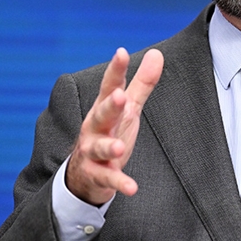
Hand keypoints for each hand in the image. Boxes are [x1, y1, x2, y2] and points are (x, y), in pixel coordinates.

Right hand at [66, 48, 163, 204]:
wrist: (84, 173)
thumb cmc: (109, 132)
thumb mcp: (128, 108)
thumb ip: (142, 83)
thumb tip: (156, 53)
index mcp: (103, 108)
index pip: (109, 86)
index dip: (116, 70)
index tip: (121, 53)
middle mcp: (95, 127)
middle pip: (101, 114)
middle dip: (109, 106)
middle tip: (119, 97)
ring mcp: (93, 151)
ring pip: (99, 147)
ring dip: (108, 147)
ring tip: (118, 148)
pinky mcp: (97, 174)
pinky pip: (108, 178)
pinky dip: (119, 183)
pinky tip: (131, 187)